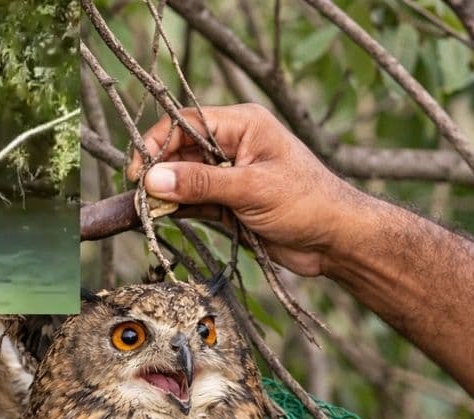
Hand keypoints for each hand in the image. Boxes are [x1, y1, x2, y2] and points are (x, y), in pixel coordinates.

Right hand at [127, 104, 369, 276]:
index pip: (186, 123)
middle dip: (158, 170)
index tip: (138, 171)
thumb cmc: (307, 203)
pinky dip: (178, 209)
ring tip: (144, 210)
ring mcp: (231, 175)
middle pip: (180, 150)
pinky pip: (194, 201)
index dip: (157, 144)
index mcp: (243, 125)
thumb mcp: (252, 190)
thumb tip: (153, 180)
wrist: (336, 241)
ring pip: (184, 178)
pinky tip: (161, 217)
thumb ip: (202, 184)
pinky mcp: (230, 203)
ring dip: (165, 193)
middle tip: (137, 195)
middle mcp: (234, 144)